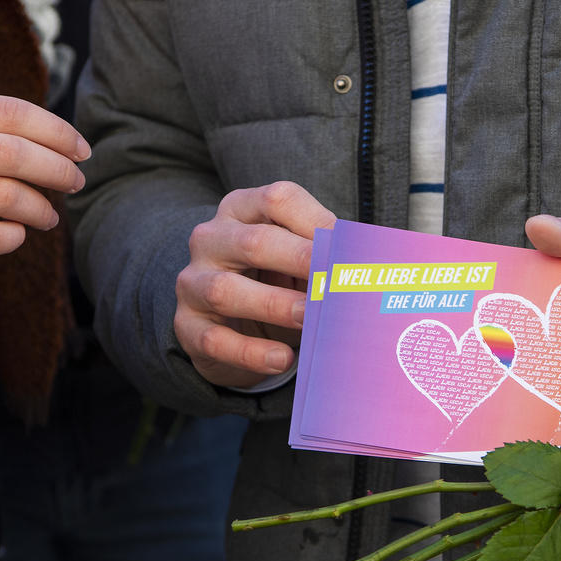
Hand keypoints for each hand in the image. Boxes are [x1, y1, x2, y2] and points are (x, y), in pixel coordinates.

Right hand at [0, 95, 89, 282]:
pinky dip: (17, 237)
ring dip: (42, 209)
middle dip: (58, 170)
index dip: (58, 132)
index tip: (83, 152)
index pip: (10, 113)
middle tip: (76, 183)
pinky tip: (17, 233)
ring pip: (6, 197)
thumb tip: (73, 147)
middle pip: (11, 154)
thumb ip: (4, 131)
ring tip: (48, 216)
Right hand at [174, 181, 336, 386]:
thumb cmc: (275, 279)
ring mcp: (193, 282)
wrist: (227, 321)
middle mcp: (212, 239)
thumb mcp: (298, 259)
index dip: (316, 221)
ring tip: (310, 319)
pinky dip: (251, 352)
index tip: (348, 248)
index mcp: (243, 210)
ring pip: (226, 292)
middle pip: (253, 243)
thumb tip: (373, 264)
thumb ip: (326, 254)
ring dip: (275, 306)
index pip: (277, 200)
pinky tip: (283, 360)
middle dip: (299, 261)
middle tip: (335, 282)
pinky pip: (215, 340)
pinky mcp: (187, 325)